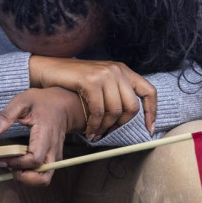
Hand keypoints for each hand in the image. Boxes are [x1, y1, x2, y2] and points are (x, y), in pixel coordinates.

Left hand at [0, 87, 85, 185]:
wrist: (64, 106)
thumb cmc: (42, 103)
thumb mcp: (22, 101)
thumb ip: (6, 116)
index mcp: (45, 135)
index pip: (34, 159)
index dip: (16, 164)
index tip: (0, 160)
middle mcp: (53, 150)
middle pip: (42, 177)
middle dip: (23, 178)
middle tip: (7, 168)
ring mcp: (55, 157)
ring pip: (44, 180)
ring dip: (26, 180)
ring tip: (12, 168)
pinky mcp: (53, 161)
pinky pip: (43, 175)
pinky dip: (30, 177)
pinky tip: (18, 167)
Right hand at [29, 56, 156, 139]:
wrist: (50, 69)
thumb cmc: (74, 80)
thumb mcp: (101, 81)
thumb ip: (115, 92)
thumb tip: (127, 116)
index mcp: (124, 71)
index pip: (149, 92)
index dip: (152, 112)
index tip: (149, 129)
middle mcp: (117, 70)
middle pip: (132, 107)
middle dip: (121, 124)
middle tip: (108, 132)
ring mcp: (104, 74)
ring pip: (115, 111)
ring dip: (105, 127)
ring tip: (95, 133)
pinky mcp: (90, 81)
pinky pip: (98, 111)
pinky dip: (94, 125)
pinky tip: (89, 130)